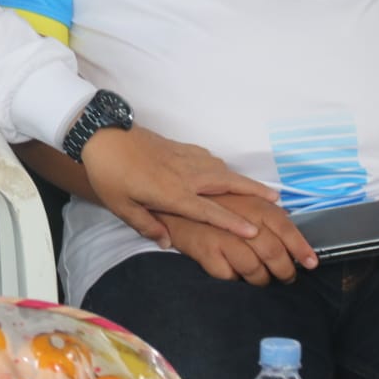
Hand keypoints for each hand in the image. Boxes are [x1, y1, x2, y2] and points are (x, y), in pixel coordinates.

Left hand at [80, 126, 280, 248]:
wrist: (101, 135)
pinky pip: (207, 158)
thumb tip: (166, 243)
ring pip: (220, 168)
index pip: (208, 211)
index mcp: (172, 193)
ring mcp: (183, 158)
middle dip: (252, 191)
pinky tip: (222, 170)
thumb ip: (146, 225)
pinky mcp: (178, 147)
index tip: (254, 230)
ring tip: (258, 188)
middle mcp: (185, 175)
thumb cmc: (109, 174)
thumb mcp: (121, 206)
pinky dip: (221, 166)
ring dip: (240, 178)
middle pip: (226, 183)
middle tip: (276, 199)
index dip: (231, 222)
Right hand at [158, 194, 317, 284]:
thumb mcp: (241, 200)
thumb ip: (264, 213)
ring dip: (261, 280)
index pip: (285, 227)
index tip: (311, 263)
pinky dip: (236, 280)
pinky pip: (231, 277)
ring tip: (260, 279)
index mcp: (254, 204)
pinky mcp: (206, 251)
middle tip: (285, 278)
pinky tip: (235, 275)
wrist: (172, 209)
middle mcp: (241, 219)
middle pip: (273, 253)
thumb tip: (291, 229)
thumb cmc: (211, 207)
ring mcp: (223, 236)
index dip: (301, 248)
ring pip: (254, 270)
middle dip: (284, 271)